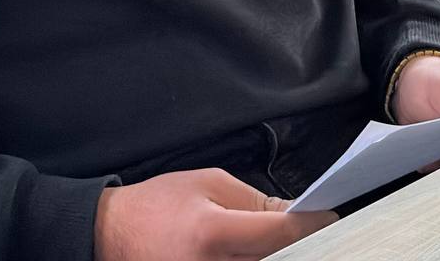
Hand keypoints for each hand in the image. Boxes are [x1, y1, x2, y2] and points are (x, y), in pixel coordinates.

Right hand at [92, 169, 332, 260]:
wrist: (108, 236)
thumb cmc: (158, 205)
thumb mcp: (208, 184)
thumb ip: (257, 201)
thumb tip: (298, 212)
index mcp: (212, 234)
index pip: (282, 233)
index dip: (313, 224)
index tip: (330, 215)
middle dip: (303, 246)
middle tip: (321, 232)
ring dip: (283, 256)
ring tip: (296, 242)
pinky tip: (267, 253)